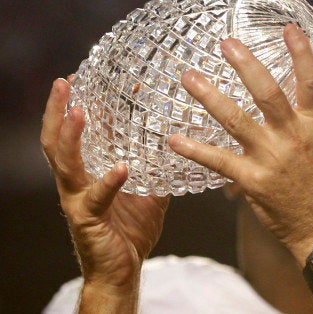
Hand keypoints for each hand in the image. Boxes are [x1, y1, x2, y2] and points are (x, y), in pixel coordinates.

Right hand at [40, 79, 168, 299]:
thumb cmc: (130, 232)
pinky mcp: (86, 219)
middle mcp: (76, 183)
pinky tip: (121, 168)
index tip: (93, 79)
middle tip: (64, 82)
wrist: (122, 270)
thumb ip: (156, 172)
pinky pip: (95, 198)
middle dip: (56, 110)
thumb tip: (178, 150)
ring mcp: (76, 200)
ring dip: (70, 135)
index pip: (83, 134)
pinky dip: (108, 181)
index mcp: (89, 172)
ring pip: (65, 163)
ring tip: (78, 111)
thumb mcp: (149, 194)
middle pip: (56, 140)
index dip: (85, 106)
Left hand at [169, 24, 312, 257]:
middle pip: (268, 92)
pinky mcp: (253, 182)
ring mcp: (272, 159)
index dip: (301, 53)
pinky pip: (218, 160)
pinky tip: (174, 139)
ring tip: (189, 78)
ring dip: (210, 97)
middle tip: (225, 44)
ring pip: (236, 120)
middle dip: (245, 65)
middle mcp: (294, 137)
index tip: (288, 29)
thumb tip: (300, 101)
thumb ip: (309, 124)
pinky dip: (195, 149)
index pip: (312, 82)